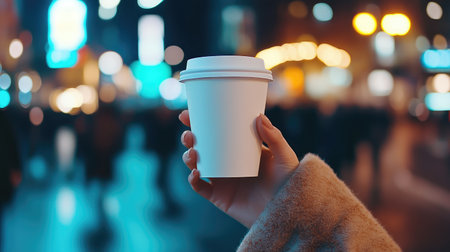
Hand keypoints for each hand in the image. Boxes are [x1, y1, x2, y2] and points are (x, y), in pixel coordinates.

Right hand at [179, 110, 298, 227]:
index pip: (217, 131)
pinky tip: (195, 173)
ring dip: (188, 157)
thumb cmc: (290, 184)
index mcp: (241, 149)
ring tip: (193, 153)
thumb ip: (275, 138)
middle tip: (189, 134)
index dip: (200, 122)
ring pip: (197, 165)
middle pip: (202, 146)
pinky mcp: (219, 197)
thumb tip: (259, 117)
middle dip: (189, 138)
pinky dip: (193, 180)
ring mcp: (222, 180)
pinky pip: (200, 187)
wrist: (287, 213)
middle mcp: (228, 162)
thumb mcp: (285, 157)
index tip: (188, 113)